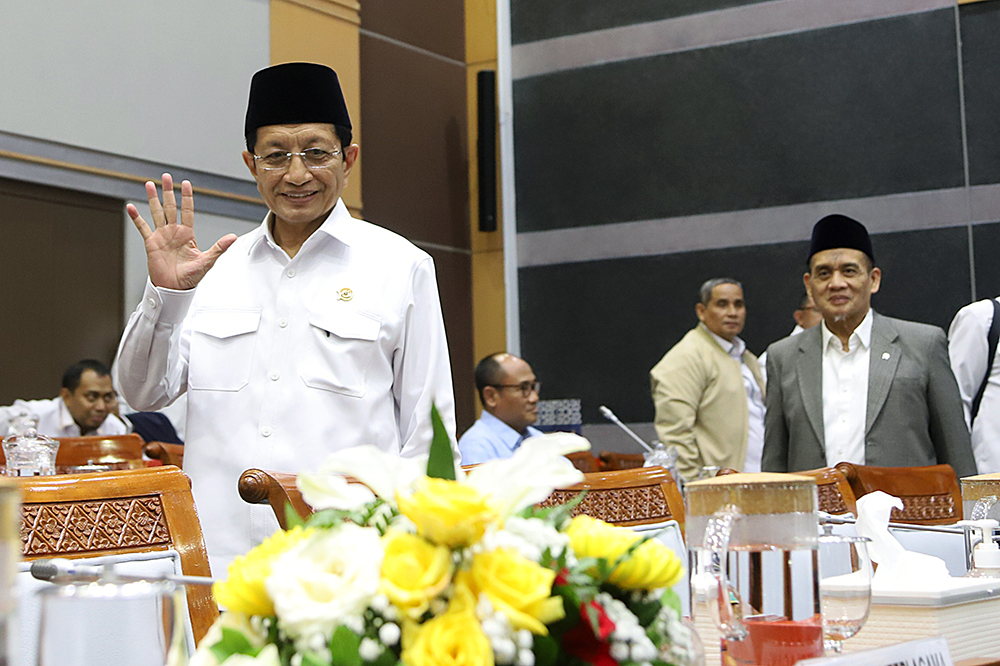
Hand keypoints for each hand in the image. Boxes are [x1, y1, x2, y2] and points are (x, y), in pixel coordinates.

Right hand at [126, 173, 237, 289]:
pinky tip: (131, 207)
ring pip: (156, 213)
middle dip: (168, 192)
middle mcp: (174, 232)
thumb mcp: (207, 260)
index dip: (186, 197)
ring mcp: (162, 236)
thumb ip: (219, 247)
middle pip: (170, 207)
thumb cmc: (190, 278)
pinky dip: (137, 217)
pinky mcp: (151, 243)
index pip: (187, 211)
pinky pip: (143, 228)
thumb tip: (233, 237)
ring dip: (153, 199)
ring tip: (149, 184)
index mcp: (187, 234)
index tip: (185, 183)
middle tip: (166, 176)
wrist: (174, 289)